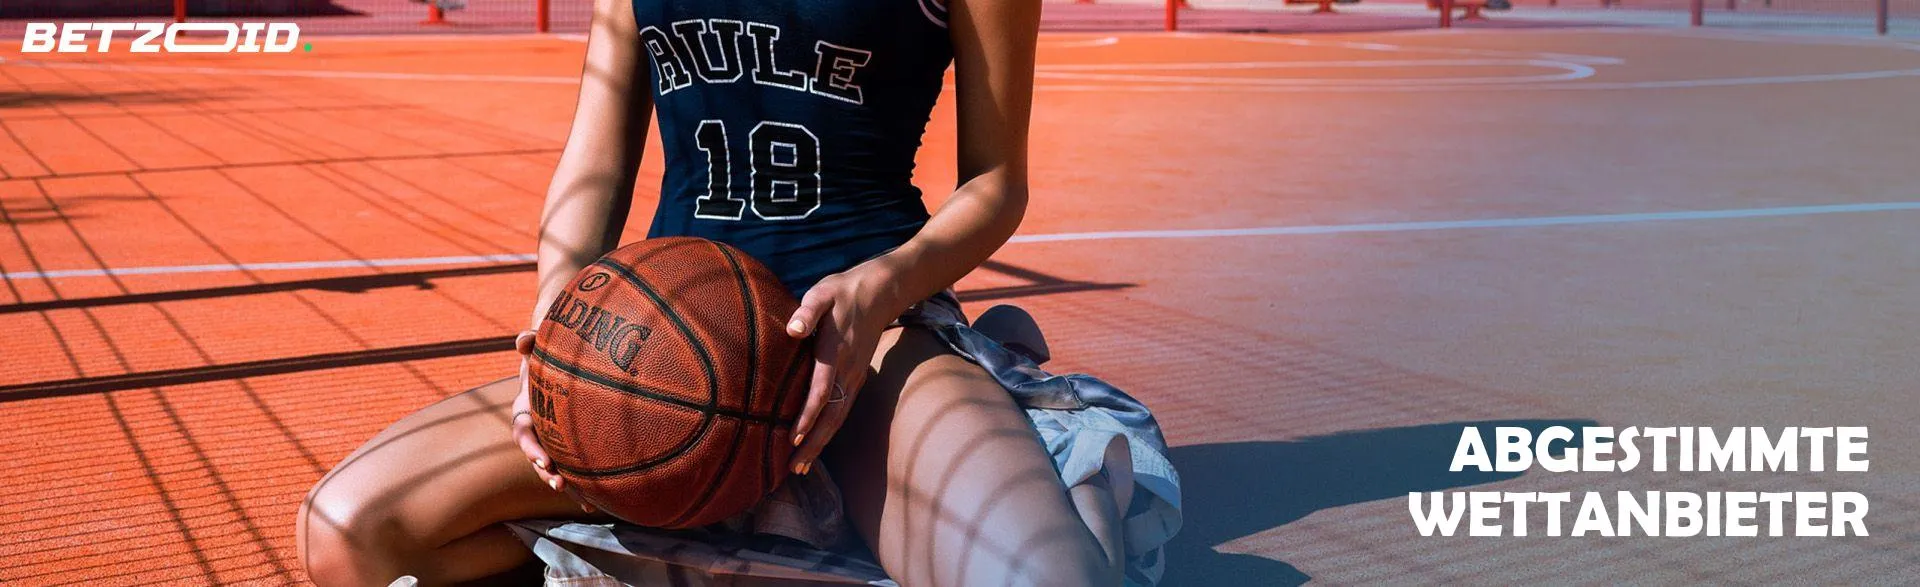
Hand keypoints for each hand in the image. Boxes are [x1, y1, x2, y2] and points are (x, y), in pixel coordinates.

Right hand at [509, 330, 595, 512]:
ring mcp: (551, 439)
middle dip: (545, 471)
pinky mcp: (568, 445)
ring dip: (566, 485)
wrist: (556, 362)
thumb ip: (530, 343)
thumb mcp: (538, 348)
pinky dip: (583, 485)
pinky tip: (598, 503)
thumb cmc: (547, 354)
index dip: (530, 446)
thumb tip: (523, 338)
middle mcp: (536, 429)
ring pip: (555, 467)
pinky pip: (573, 468)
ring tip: (582, 501)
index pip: (523, 432)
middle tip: (557, 482)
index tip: (543, 458)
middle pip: (536, 456)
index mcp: (525, 410)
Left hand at [784, 261, 905, 475]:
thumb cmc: (843, 291)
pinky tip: (817, 443)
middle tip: (795, 469)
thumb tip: (792, 330)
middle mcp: (848, 371)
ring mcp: (855, 377)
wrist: (881, 291)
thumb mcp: (822, 292)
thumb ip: (806, 311)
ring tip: (802, 467)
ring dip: (821, 443)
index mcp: (835, 352)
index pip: (821, 390)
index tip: (793, 438)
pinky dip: (829, 431)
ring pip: (838, 418)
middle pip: (832, 415)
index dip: (808, 415)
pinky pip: (842, 411)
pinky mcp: (856, 378)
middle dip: (814, 444)